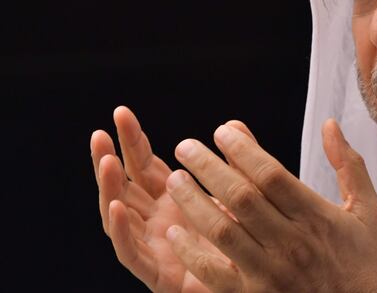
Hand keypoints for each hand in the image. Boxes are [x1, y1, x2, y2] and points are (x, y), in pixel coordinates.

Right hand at [91, 106, 241, 291]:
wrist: (262, 283)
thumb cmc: (248, 237)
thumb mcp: (240, 193)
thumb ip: (235, 162)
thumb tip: (232, 124)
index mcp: (171, 198)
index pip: (144, 164)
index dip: (132, 140)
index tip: (122, 113)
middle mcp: (156, 220)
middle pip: (123, 186)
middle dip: (109, 159)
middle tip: (100, 133)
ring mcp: (153, 246)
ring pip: (119, 216)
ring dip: (109, 189)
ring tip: (106, 163)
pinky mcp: (157, 274)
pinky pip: (131, 253)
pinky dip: (120, 231)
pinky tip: (115, 207)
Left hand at [164, 118, 376, 292]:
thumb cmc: (360, 262)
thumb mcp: (368, 211)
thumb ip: (349, 166)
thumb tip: (330, 125)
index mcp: (317, 218)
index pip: (272, 175)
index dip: (244, 150)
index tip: (223, 130)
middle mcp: (291, 244)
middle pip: (241, 197)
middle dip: (208, 167)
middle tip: (185, 146)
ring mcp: (269, 273)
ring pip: (222, 231)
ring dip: (193, 202)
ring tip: (174, 179)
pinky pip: (213, 273)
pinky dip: (190, 252)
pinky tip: (174, 231)